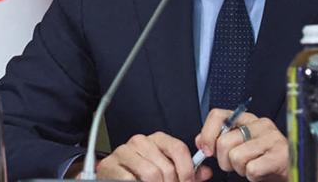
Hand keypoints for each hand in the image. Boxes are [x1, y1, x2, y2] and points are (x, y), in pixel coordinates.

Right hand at [95, 131, 212, 181]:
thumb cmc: (140, 170)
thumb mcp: (165, 167)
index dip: (187, 171)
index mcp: (157, 139)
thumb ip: (186, 170)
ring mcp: (125, 151)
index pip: (179, 149)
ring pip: (151, 174)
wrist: (112, 173)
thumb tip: (206, 172)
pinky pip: (131, 180)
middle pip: (166, 167)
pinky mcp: (111, 165)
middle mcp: (141, 141)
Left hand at [195, 109, 288, 181]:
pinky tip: (260, 172)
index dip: (207, 135)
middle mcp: (260, 123)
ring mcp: (273, 138)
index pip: (217, 115)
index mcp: (247, 118)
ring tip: (251, 167)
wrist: (288, 171)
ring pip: (236, 157)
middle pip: (224, 141)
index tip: (206, 151)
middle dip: (225, 161)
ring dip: (240, 169)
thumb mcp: (238, 146)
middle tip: (235, 165)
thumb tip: (200, 142)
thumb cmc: (261, 159)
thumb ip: (218, 141)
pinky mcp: (281, 156)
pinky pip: (252, 169)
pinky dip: (252, 176)